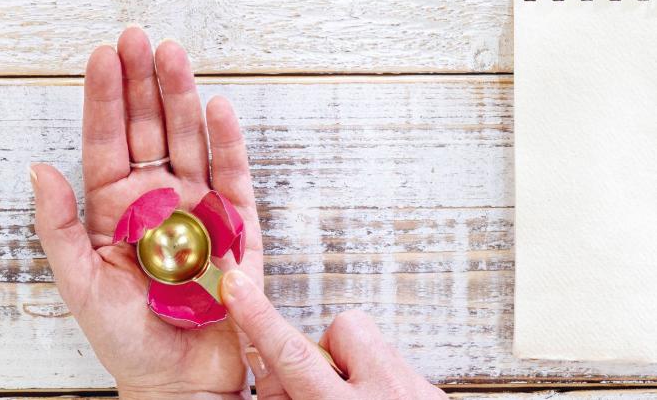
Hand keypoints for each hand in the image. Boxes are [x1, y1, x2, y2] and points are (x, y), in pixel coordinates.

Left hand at [31, 27, 262, 399]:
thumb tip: (37, 168)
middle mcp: (157, 195)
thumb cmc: (128, 341)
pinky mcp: (235, 224)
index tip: (102, 54)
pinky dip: (227, 140)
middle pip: (149, 125)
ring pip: (188, 137)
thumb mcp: (80, 285)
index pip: (107, 138)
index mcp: (115, 205)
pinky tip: (217, 106)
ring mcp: (197, 204)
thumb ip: (57, 226)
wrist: (181, 385)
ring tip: (171, 54)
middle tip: (136, 36)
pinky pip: (232, 174)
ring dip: (180, 95)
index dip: (105, 96)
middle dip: (142, 79)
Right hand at [220, 272, 446, 399]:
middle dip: (323, 352)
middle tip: (324, 390)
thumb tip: (267, 366)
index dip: (260, 319)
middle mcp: (386, 398)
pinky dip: (378, 386)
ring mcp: (418, 393)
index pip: (293, 357)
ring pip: (370, 345)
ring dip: (353, 369)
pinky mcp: (435, 395)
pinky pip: (395, 368)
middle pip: (340, 333)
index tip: (238, 286)